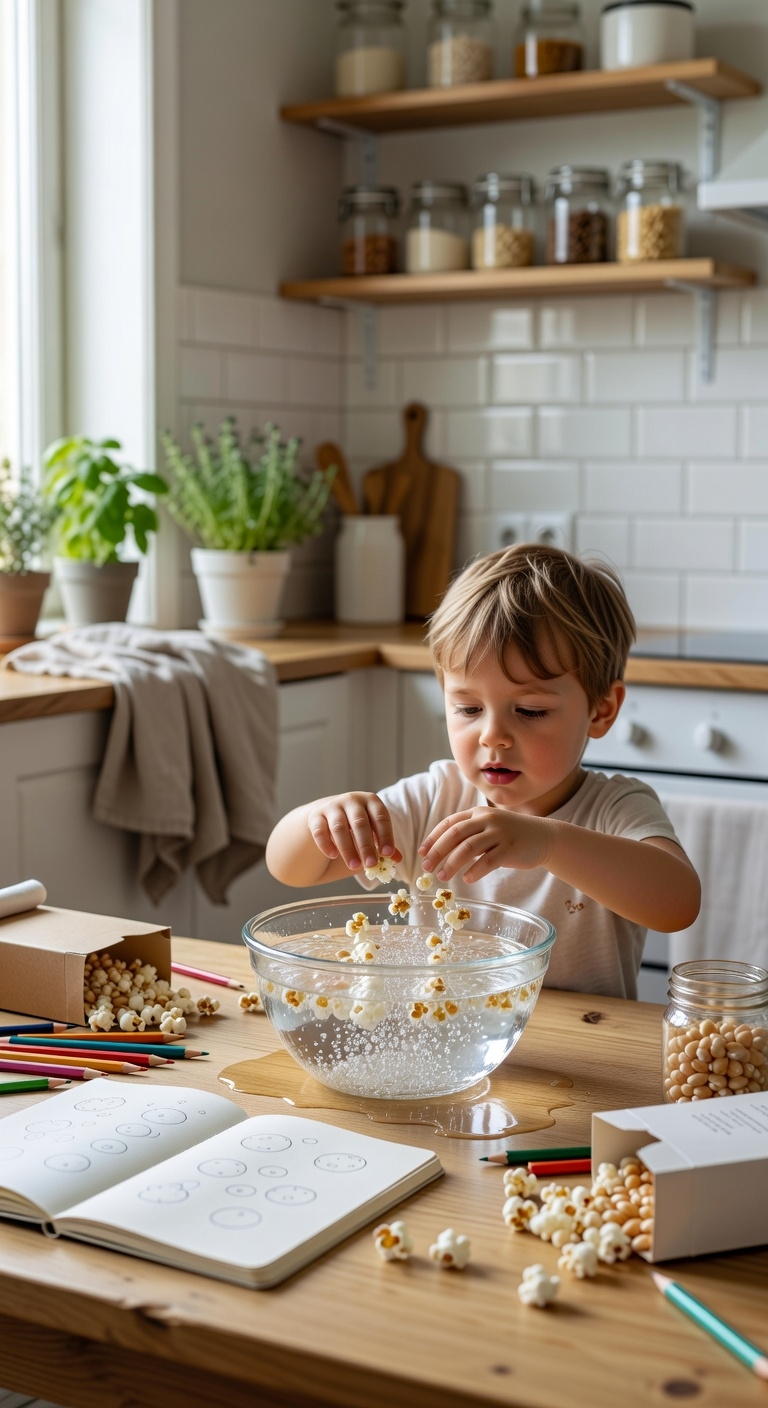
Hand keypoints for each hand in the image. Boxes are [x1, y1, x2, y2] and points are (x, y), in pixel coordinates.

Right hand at [307, 792, 402, 872]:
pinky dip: (326, 844)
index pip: (380, 817)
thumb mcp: (373, 832)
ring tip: (354, 866)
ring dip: (347, 848)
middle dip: (366, 845)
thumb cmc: (357, 827)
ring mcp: (332, 806)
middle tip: (371, 864)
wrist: (329, 817)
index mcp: (370, 801)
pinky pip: (319, 831)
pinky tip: (333, 855)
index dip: (385, 835)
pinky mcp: (316, 816)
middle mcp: (352, 800)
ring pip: (339, 828)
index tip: (388, 854)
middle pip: (360, 823)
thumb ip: (383, 844)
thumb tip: (397, 859)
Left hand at [418, 807, 550, 883]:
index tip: (421, 853)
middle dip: (437, 851)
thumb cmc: (511, 835)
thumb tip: (440, 851)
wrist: (544, 837)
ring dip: (452, 863)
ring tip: (442, 877)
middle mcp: (487, 819)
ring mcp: (500, 833)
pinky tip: (467, 879)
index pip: (449, 823)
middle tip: (426, 867)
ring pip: (469, 847)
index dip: (433, 838)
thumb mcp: (488, 828)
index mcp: (478, 813)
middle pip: (455, 834)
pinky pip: (488, 860)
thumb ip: (468, 835)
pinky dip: (475, 870)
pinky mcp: (511, 848)